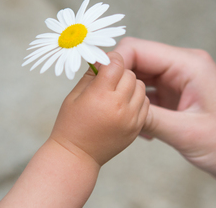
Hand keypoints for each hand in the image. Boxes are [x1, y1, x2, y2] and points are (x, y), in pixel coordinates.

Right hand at [50, 51, 148, 165]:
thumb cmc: (70, 125)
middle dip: (120, 72)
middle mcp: (120, 106)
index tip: (104, 63)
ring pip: (140, 87)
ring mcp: (131, 118)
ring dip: (130, 85)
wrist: (77, 157)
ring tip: (116, 91)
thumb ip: (90, 75)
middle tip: (108, 79)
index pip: (116, 64)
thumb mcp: (74, 96)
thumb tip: (102, 58)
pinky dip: (136, 98)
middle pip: (130, 74)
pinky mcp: (137, 127)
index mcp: (101, 96)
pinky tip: (123, 103)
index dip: (110, 60)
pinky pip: (144, 103)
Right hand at [114, 37, 215, 187]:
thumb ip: (148, 117)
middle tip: (99, 103)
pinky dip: (138, 108)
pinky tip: (138, 129)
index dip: (112, 62)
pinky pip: (149, 94)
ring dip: (127, 95)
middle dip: (117, 80)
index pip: (138, 49)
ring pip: (140, 78)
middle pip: (137, 61)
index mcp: (188, 65)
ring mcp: (180, 82)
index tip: (93, 83)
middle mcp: (183, 67)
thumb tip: (115, 106)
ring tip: (116, 117)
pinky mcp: (178, 97)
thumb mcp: (187, 133)